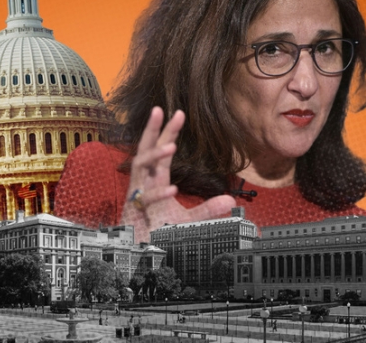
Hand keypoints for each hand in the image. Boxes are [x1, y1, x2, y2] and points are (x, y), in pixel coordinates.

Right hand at [121, 106, 235, 241]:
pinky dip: (158, 194)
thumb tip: (230, 200)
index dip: (167, 131)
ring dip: (154, 156)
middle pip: (144, 149)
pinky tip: (172, 189)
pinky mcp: (134, 212)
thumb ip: (207, 211)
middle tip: (159, 109)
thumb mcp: (188, 221)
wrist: (143, 255)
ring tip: (171, 146)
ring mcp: (137, 196)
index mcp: (155, 181)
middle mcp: (144, 184)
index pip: (160, 151)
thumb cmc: (160, 234)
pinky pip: (145, 199)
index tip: (179, 113)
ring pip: (139, 167)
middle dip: (151, 130)